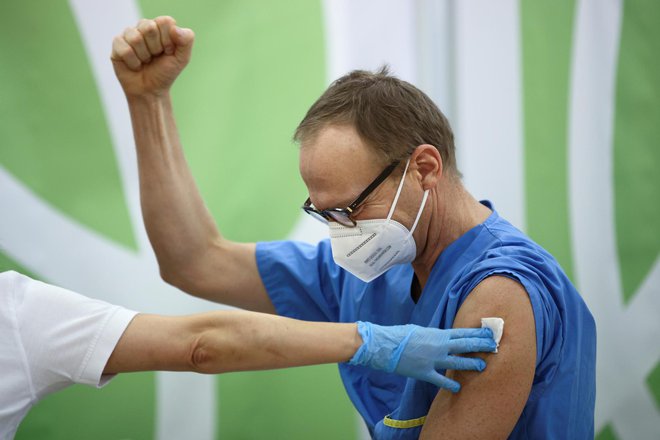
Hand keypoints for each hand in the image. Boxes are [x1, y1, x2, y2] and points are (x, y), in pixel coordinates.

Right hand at [111, 16, 193, 96]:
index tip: (168, 52)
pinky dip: (133, 62)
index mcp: (160, 27)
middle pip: (149, 27)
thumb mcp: (182, 59)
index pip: (165, 21)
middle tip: (155, 57)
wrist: (150, 91)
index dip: (168, 40)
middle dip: (155, 48)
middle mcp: (144, 27)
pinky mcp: (117, 44)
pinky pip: (125, 49)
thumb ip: (186, 40)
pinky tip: (135, 65)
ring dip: (144, 56)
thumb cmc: (165, 73)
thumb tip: (175, 28)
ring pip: (135, 38)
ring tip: (145, 61)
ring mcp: (129, 34)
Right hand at [349, 322, 495, 391]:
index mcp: (437, 334)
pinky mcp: (424, 372)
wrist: (384, 345)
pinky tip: (458, 389)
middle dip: (481, 345)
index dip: (477, 334)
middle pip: (465, 345)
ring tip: (483, 366)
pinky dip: (450, 385)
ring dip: (471, 364)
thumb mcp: (420, 330)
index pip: (463, 333)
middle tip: (494, 346)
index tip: (489, 333)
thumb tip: (444, 339)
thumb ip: (435, 336)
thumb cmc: (400, 335)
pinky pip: (440, 380)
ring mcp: (432, 359)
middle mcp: (438, 346)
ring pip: (457, 362)